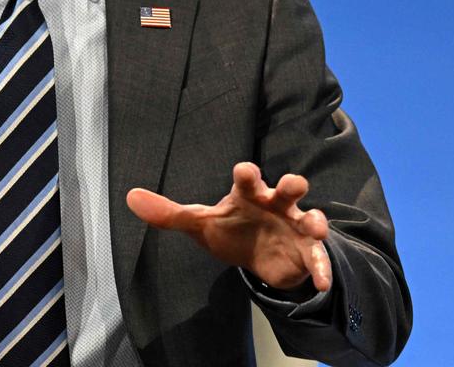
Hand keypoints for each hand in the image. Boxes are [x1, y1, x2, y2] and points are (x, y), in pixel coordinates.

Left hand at [126, 162, 330, 292]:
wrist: (258, 257)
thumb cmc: (230, 229)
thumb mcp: (199, 223)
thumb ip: (169, 213)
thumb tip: (130, 197)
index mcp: (248, 194)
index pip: (248, 178)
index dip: (248, 173)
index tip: (246, 172)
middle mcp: (275, 205)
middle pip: (287, 189)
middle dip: (291, 185)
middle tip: (291, 185)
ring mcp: (294, 227)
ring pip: (311, 218)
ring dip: (315, 221)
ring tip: (315, 227)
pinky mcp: (307, 252)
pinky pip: (318, 258)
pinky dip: (322, 268)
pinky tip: (322, 282)